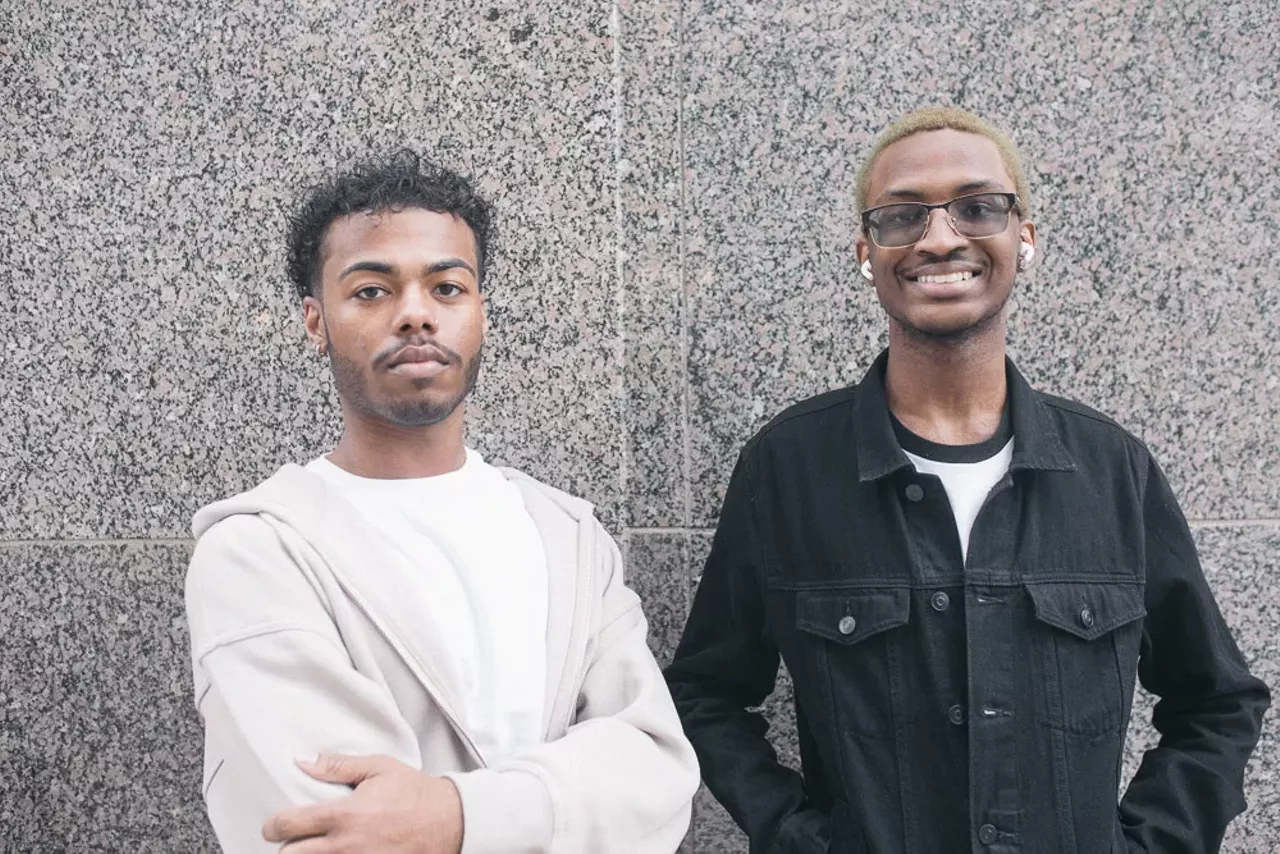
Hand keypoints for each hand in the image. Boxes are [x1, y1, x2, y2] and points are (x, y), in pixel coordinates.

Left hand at [262, 754, 463, 853]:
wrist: (450, 822)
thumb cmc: (416, 793)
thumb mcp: (379, 768)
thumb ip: (338, 766)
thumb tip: (303, 761)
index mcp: (343, 815)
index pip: (288, 826)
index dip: (272, 827)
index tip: (272, 826)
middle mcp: (345, 845)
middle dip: (284, 850)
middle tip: (290, 843)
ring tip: (311, 850)